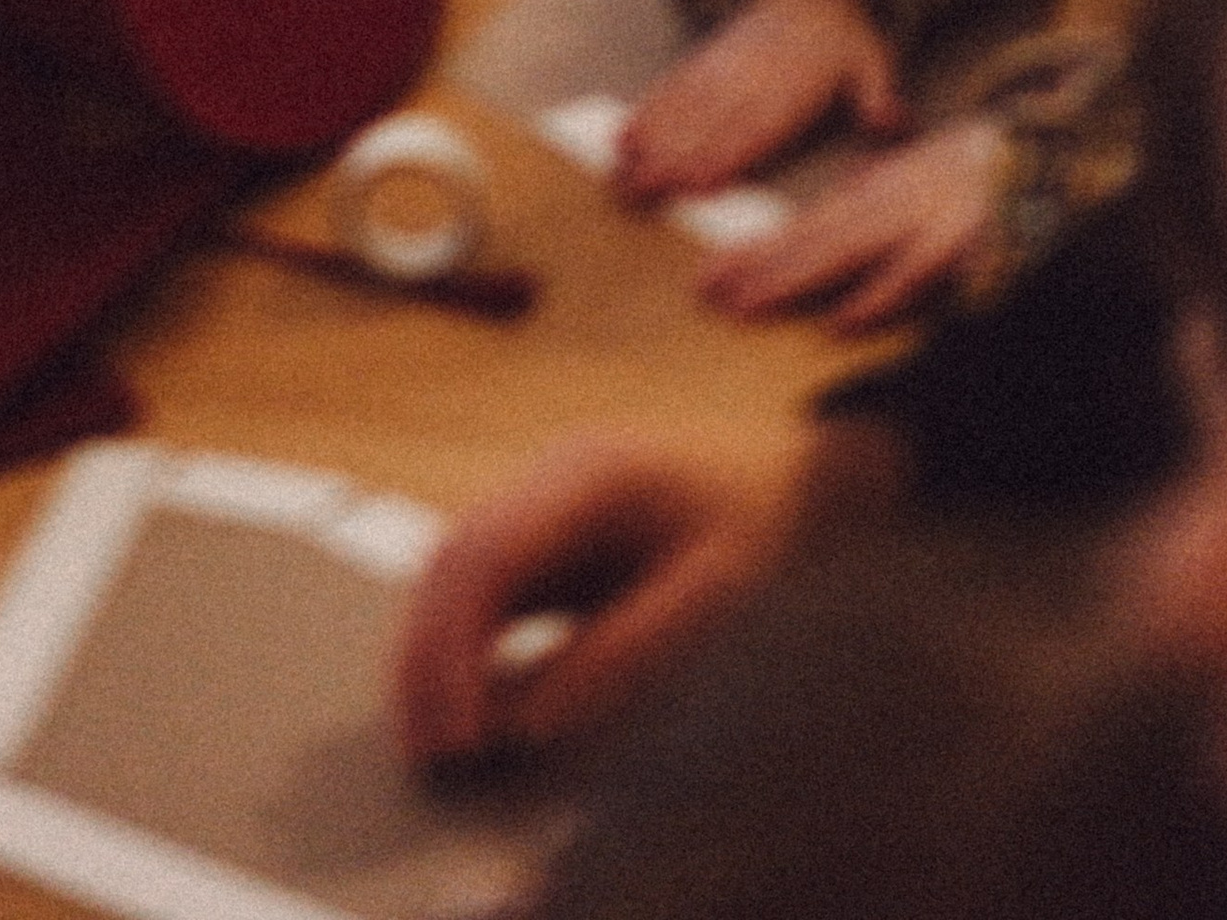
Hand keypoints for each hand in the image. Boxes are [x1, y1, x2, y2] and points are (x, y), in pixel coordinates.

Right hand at [391, 424, 813, 763]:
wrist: (799, 484)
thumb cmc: (765, 531)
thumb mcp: (717, 594)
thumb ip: (625, 654)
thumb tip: (528, 727)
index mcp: (588, 472)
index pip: (487, 552)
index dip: (454, 645)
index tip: (460, 733)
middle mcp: (548, 479)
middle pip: (452, 560)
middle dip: (427, 658)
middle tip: (428, 753)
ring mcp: (543, 505)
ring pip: (454, 575)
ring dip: (432, 656)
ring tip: (431, 745)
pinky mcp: (550, 542)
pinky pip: (484, 592)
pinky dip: (462, 650)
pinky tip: (463, 711)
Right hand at [616, 0, 906, 201]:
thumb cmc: (844, 33)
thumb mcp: (873, 61)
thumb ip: (879, 97)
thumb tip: (893, 124)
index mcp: (791, 87)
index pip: (754, 128)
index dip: (724, 157)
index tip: (695, 185)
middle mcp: (750, 78)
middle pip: (705, 125)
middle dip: (670, 160)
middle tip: (637, 192)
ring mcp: (724, 66)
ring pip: (681, 108)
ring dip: (649, 141)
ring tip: (622, 170)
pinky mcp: (708, 58)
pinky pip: (674, 85)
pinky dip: (647, 110)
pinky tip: (627, 132)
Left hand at [698, 116, 1009, 331]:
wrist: (1034, 153)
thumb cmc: (963, 175)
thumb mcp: (903, 178)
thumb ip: (862, 198)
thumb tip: (823, 219)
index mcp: (872, 192)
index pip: (801, 227)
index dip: (753, 254)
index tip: (708, 279)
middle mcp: (886, 205)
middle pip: (810, 241)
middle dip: (756, 270)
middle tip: (706, 295)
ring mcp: (918, 224)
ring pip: (845, 255)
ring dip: (795, 281)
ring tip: (747, 306)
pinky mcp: (957, 248)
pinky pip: (909, 278)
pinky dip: (875, 298)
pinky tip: (841, 322)